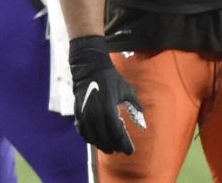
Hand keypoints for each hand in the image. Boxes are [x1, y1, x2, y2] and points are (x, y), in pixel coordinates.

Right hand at [69, 36, 145, 154]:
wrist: (90, 69)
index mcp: (108, 110)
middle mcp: (95, 116)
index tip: (130, 151)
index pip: (117, 134)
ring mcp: (84, 117)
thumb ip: (136, 109)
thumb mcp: (128, 92)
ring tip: (112, 148)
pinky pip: (84, 133)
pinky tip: (98, 140)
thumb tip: (144, 126)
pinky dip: (91, 139)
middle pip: (105, 139)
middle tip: (122, 150)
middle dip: (115, 146)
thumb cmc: (112, 80)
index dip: (124, 144)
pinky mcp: (78, 115)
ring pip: (93, 139)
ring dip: (103, 145)